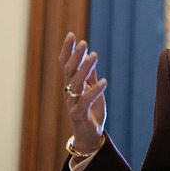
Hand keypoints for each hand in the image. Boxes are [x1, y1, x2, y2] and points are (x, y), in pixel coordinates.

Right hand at [58, 32, 107, 153]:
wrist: (90, 135)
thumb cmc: (90, 111)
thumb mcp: (92, 90)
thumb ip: (89, 75)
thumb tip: (90, 56)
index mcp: (70, 85)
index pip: (66, 64)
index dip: (67, 50)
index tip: (72, 35)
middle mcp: (68, 92)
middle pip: (69, 71)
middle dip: (76, 56)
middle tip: (84, 43)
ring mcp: (71, 103)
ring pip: (76, 84)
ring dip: (85, 69)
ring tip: (95, 56)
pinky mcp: (78, 114)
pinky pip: (86, 100)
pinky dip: (95, 91)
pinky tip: (104, 81)